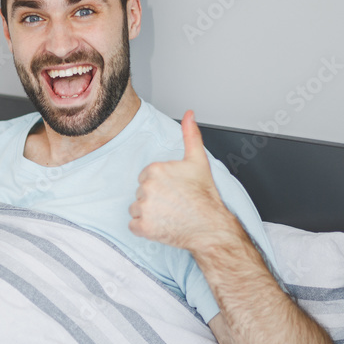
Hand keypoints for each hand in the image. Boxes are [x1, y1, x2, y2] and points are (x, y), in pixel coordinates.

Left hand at [129, 110, 231, 251]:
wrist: (210, 226)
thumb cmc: (204, 196)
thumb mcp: (199, 161)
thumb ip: (190, 135)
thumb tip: (189, 114)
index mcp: (155, 169)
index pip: (146, 177)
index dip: (160, 184)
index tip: (174, 190)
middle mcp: (146, 187)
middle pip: (140, 192)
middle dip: (154, 199)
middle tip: (174, 203)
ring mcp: (144, 208)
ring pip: (136, 209)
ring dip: (148, 214)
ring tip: (168, 215)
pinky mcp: (143, 227)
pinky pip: (133, 226)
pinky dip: (144, 229)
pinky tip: (160, 226)